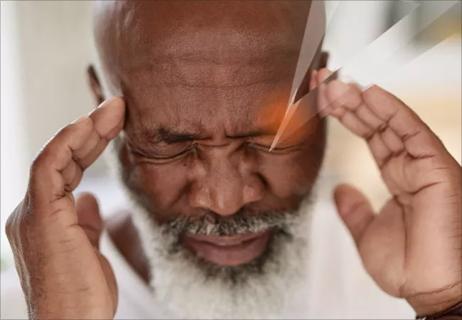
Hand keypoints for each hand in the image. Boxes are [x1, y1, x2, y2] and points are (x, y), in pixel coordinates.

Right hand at [5, 98, 124, 318]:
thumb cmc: (83, 296)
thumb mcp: (89, 251)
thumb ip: (86, 223)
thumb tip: (88, 198)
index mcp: (45, 218)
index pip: (67, 170)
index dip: (91, 145)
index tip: (116, 124)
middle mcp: (31, 211)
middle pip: (62, 159)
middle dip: (91, 130)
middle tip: (118, 107)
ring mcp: (31, 213)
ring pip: (54, 157)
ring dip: (85, 129)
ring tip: (114, 109)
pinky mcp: (39, 217)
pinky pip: (48, 168)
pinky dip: (67, 142)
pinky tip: (88, 126)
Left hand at [313, 69, 460, 314]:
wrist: (432, 291)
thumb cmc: (409, 267)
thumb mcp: (367, 234)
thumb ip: (354, 210)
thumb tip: (340, 191)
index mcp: (397, 177)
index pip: (369, 136)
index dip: (345, 116)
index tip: (320, 99)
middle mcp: (411, 166)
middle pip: (376, 124)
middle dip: (348, 101)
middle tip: (322, 82)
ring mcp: (425, 165)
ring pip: (391, 122)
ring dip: (362, 100)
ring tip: (336, 84)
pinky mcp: (437, 168)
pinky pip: (413, 132)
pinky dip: (392, 110)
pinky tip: (371, 93)